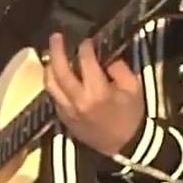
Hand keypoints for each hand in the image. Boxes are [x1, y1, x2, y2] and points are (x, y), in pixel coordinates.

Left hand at [44, 32, 145, 157]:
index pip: (86, 62)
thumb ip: (119, 68)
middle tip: (55, 37)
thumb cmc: (131, 114)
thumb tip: (104, 55)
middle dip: (56, 50)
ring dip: (49, 66)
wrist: (125, 145)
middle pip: (60, 71)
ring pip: (50, 84)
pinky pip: (53, 96)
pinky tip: (57, 74)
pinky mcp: (63, 118)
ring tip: (51, 54)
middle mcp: (78, 100)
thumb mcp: (134, 88)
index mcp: (98, 92)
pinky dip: (53, 83)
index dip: (85, 47)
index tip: (87, 40)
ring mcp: (67, 110)